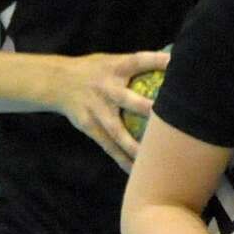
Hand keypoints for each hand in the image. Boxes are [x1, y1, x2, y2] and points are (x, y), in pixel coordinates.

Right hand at [53, 50, 170, 171]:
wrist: (56, 82)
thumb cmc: (96, 70)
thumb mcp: (113, 61)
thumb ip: (139, 65)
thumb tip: (175, 61)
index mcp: (115, 67)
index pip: (139, 61)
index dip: (158, 61)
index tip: (177, 63)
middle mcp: (106, 88)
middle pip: (128, 100)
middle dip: (146, 109)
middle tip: (170, 120)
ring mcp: (97, 109)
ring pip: (118, 131)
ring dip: (135, 146)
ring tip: (155, 159)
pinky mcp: (89, 126)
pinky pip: (109, 146)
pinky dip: (123, 159)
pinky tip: (137, 172)